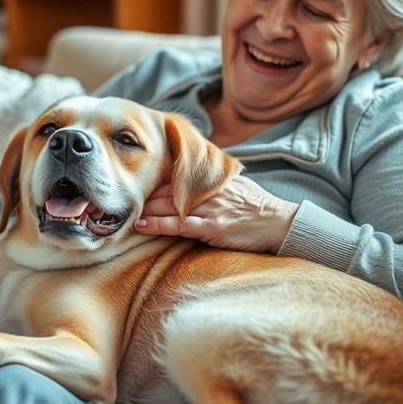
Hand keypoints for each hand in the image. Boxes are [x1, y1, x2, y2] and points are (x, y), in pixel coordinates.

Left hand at [133, 175, 298, 253]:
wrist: (281, 222)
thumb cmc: (257, 206)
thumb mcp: (234, 185)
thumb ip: (212, 181)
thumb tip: (192, 177)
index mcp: (210, 179)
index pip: (174, 177)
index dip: (153, 184)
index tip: (135, 187)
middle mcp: (207, 190)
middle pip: (166, 190)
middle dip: (142, 197)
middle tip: (121, 202)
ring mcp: (210, 208)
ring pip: (168, 206)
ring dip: (144, 210)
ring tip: (124, 214)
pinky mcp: (213, 227)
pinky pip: (179, 225)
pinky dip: (157, 225)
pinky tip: (141, 226)